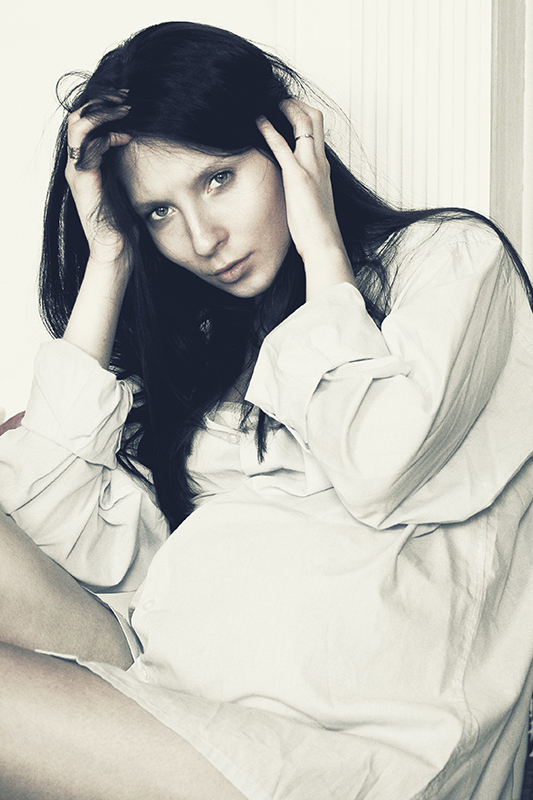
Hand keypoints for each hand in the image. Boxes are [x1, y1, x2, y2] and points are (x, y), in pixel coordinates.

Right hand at [65, 96, 131, 271]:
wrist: (117, 251)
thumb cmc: (125, 224)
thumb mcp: (127, 184)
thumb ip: (126, 164)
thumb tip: (146, 143)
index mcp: (85, 163)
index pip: (85, 121)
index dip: (103, 105)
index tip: (128, 99)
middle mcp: (76, 164)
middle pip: (77, 115)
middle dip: (102, 101)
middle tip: (127, 97)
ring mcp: (76, 171)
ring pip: (78, 124)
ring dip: (103, 112)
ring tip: (126, 108)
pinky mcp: (83, 180)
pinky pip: (88, 146)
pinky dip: (107, 136)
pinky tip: (126, 137)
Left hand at [257, 100, 354, 297]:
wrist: (324, 242)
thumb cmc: (316, 228)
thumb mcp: (312, 201)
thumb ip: (305, 188)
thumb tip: (294, 188)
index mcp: (322, 167)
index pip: (318, 130)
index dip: (304, 114)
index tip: (289, 111)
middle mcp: (319, 162)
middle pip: (315, 117)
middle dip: (296, 103)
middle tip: (279, 101)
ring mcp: (309, 167)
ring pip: (304, 122)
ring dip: (287, 108)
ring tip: (270, 104)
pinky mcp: (297, 176)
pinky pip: (283, 146)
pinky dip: (270, 130)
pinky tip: (259, 122)